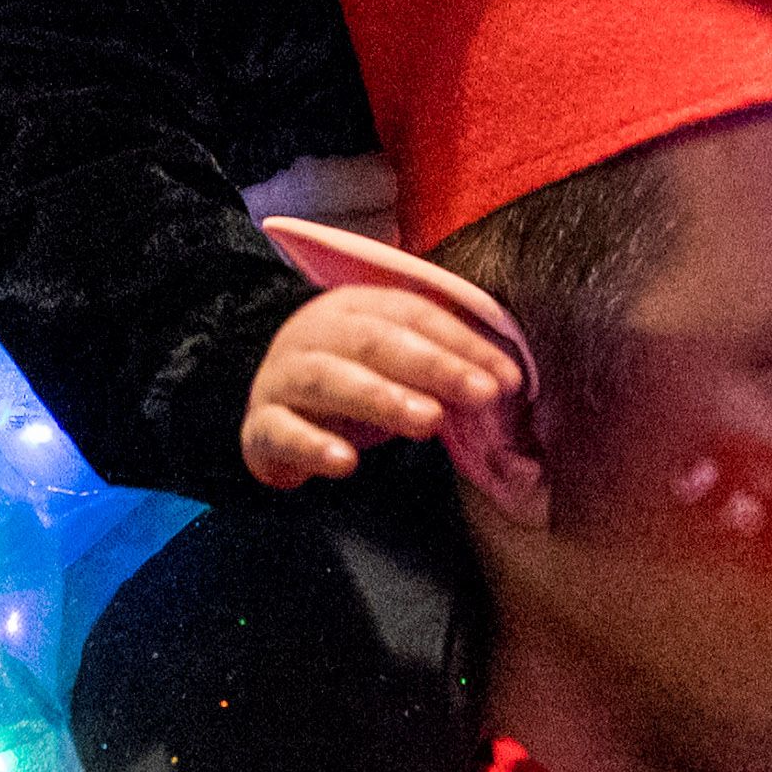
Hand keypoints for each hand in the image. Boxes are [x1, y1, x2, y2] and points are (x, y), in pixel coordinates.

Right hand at [241, 284, 522, 488]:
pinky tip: (346, 463)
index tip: (508, 379)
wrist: (272, 408)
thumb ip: (446, 369)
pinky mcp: (259, 428)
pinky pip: (281, 432)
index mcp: (356, 307)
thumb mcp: (398, 365)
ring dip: (381, 397)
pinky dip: (312, 446)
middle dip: (433, 366)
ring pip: (327, 379)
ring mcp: (281, 378)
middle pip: (374, 340)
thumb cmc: (354, 383)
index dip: (462, 343)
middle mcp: (315, 333)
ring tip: (428, 421)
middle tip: (481, 395)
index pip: (414, 314)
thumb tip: (512, 388)